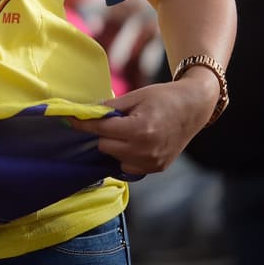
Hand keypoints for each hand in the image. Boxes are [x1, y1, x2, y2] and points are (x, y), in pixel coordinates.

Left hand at [67, 75, 216, 175]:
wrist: (193, 108)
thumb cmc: (164, 97)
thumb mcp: (135, 95)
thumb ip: (110, 107)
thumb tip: (87, 112)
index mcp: (140, 129)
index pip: (101, 129)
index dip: (83, 123)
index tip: (69, 119)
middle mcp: (146, 150)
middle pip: (104, 146)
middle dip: (101, 133)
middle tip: (108, 121)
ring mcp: (152, 162)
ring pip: (115, 158)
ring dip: (113, 145)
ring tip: (125, 130)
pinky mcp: (157, 168)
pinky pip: (128, 166)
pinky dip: (125, 155)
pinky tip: (132, 142)